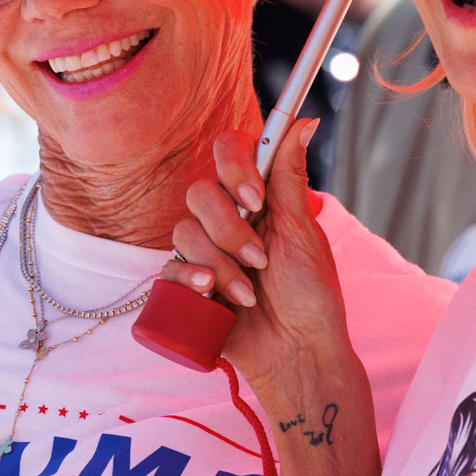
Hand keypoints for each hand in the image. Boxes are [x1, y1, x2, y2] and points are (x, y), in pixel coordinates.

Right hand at [158, 119, 353, 390]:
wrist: (298, 352)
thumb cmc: (309, 296)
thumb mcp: (303, 234)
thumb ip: (290, 178)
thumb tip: (305, 122)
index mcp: (256, 200)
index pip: (228, 155)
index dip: (235, 168)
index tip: (255, 197)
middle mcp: (227, 220)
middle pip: (201, 194)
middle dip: (231, 229)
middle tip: (260, 259)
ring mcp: (204, 253)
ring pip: (184, 231)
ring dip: (220, 263)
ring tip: (247, 293)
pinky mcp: (186, 286)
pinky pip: (166, 269)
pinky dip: (188, 279)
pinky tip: (209, 294)